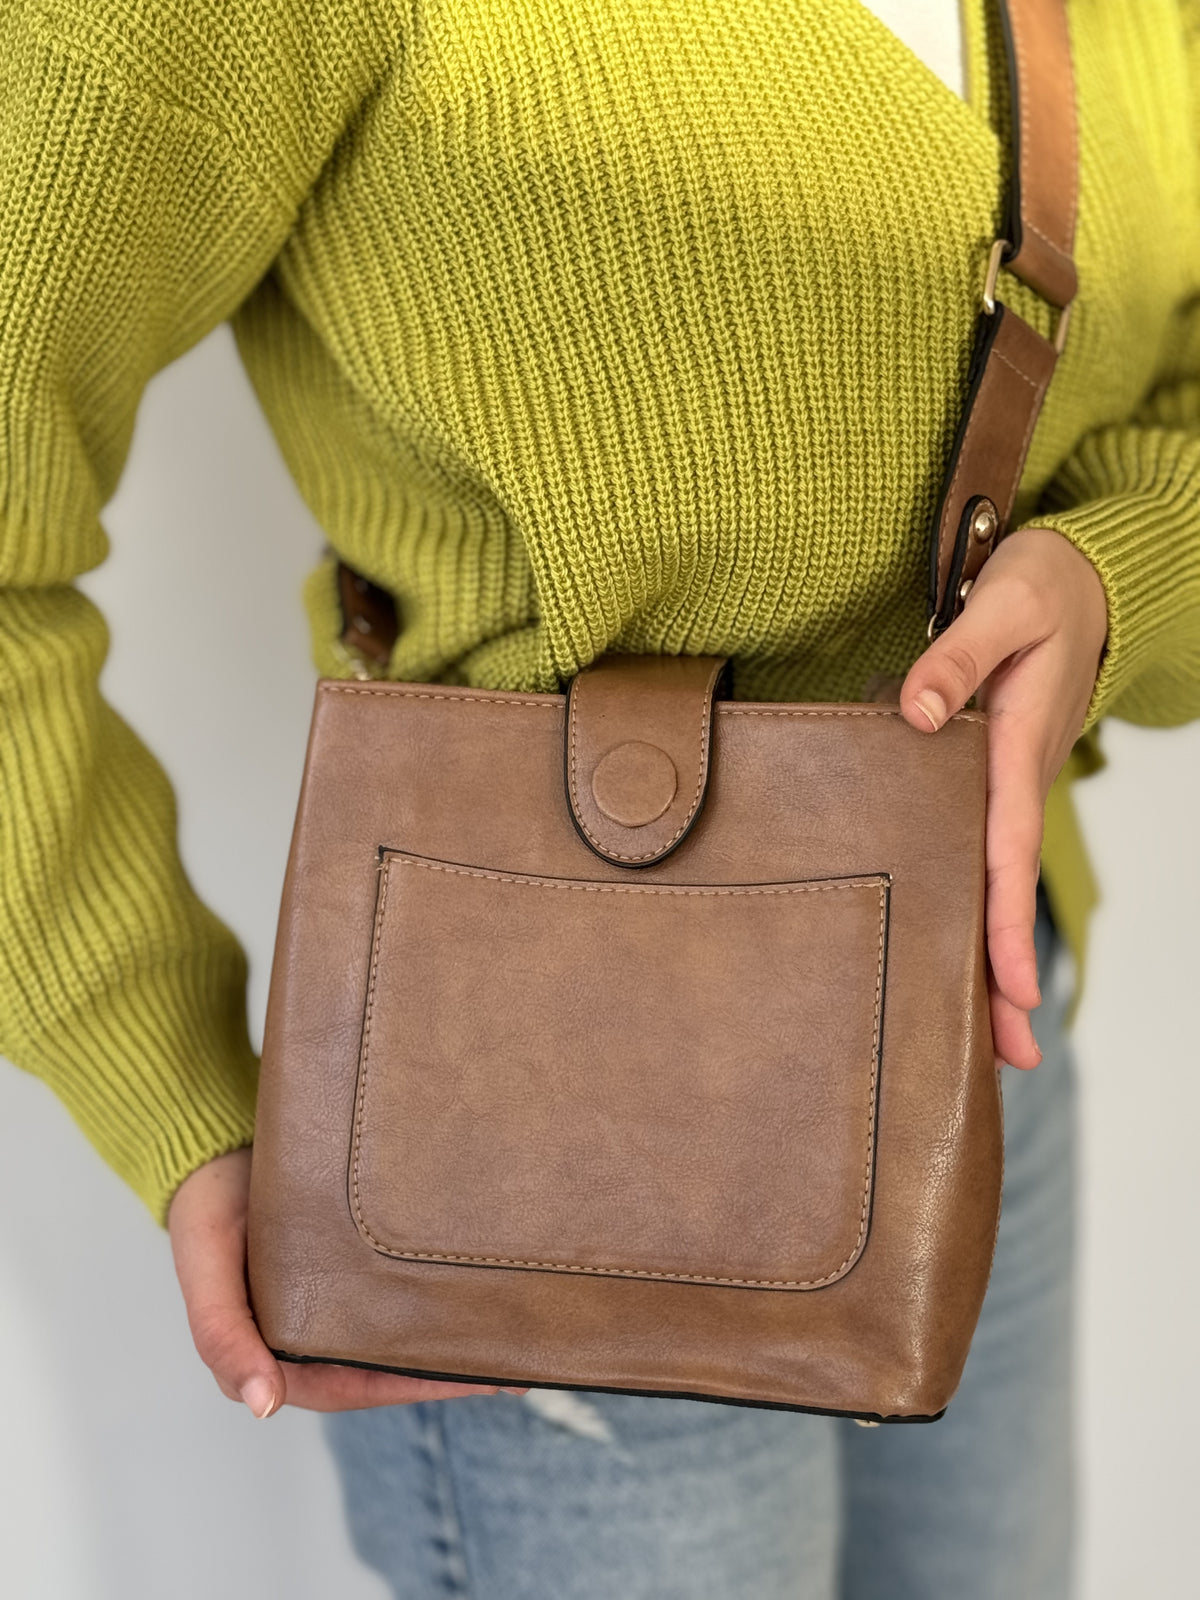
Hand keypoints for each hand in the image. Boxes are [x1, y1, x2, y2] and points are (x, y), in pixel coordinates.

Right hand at [168, 1148, 527, 1416]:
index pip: (353, 1387)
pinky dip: (431, 1292)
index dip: (410, 1388)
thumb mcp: (207, 1271)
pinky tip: (471, 1283)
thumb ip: (224, 1337)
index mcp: (274, 1351)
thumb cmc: (206, 1210)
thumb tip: (262, 1406)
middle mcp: (309, 1332)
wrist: (213, 1143)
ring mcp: (331, 1296)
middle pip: (384, 1366)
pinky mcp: (347, 1259)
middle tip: (512, 1367)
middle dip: (444, 1371)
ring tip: (508, 1334)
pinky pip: (394, 1285)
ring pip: (395, 1328)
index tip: (470, 1384)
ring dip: (446, 1336)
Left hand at [899, 526, 1106, 1069]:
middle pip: (1005, 890)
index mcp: (1018, 747)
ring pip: (994, 881)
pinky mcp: (990, 777)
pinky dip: (976, 906)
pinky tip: (957, 948)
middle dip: (1005, 973)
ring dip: (990, 954)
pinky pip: (981, 852)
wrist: (1078, 578)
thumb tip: (919, 717)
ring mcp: (1005, 784)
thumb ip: (958, 657)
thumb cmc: (1039, 588)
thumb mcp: (1003, 605)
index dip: (1006, 920)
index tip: (1011, 988)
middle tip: (1005, 1056)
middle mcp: (1015, 779)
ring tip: (988, 1038)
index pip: (1006, 848)